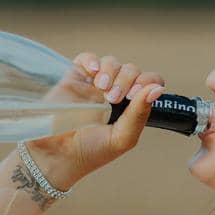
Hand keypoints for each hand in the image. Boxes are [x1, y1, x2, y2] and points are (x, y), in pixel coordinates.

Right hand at [25, 52, 166, 188]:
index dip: (147, 81)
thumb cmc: (91, 152)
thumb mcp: (121, 138)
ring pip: (111, 62)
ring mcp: (94, 84)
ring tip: (101, 90)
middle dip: (126, 80)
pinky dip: (92, 60)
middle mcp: (115, 92)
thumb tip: (157, 89)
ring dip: (110, 72)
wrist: (57, 156)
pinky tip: (92, 72)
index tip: (135, 94)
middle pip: (131, 70)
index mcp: (130, 106)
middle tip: (113, 98)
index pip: (148, 82)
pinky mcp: (74, 78)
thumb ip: (139, 114)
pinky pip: (87, 59)